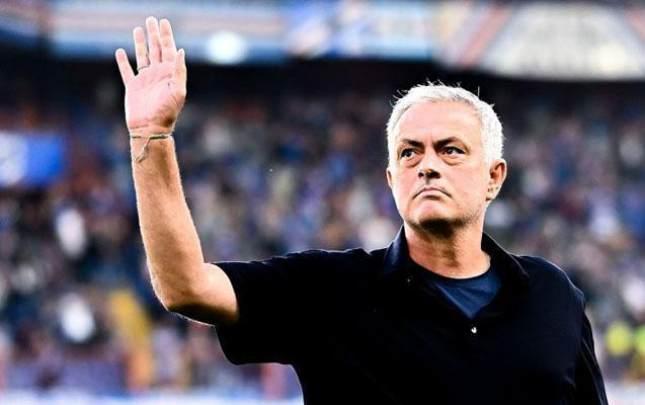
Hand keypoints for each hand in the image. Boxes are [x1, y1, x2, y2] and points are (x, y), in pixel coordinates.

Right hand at [115, 17, 186, 134]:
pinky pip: (127, 71)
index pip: (168, 49)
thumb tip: (180, 50)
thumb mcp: (177, 91)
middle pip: (156, 49)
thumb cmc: (166, 112)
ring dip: (140, 43)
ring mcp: (145, 80)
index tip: (164, 22)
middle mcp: (158, 74)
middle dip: (154, 34)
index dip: (166, 35)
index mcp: (169, 74)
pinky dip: (123, 62)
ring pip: (142, 56)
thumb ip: (179, 70)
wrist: (150, 128)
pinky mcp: (132, 87)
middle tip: (151, 19)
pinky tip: (120, 52)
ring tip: (138, 29)